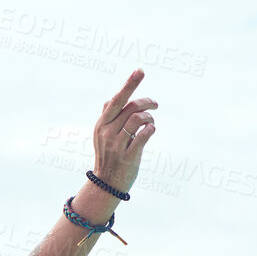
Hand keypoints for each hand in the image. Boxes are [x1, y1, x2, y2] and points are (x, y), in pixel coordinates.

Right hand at [92, 70, 156, 194]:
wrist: (106, 185)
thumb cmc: (108, 157)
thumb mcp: (101, 136)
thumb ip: (107, 117)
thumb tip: (111, 98)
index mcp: (101, 125)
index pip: (116, 100)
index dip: (129, 84)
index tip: (140, 70)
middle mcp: (107, 133)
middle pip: (130, 107)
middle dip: (147, 102)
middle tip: (155, 105)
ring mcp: (116, 145)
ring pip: (138, 119)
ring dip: (150, 118)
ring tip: (150, 123)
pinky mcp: (127, 156)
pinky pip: (144, 135)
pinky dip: (151, 129)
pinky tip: (150, 131)